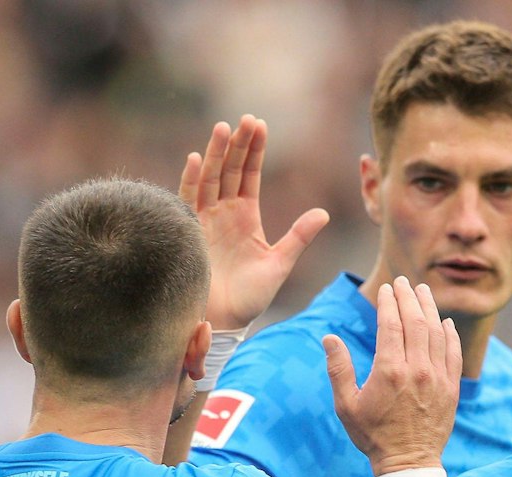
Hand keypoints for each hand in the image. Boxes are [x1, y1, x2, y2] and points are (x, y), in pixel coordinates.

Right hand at [179, 115, 328, 333]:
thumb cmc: (251, 298)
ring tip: (223, 128)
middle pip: (229, 170)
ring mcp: (204, 221)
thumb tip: (324, 212)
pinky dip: (190, 180)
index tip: (259, 124)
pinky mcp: (188, 232)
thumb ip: (299, 237)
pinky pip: (187, 201)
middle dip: (237, 144)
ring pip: (209, 179)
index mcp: (246, 217)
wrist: (224, 322)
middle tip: (246, 119)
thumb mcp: (279, 265)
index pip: (249, 175)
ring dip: (215, 154)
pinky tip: (194, 159)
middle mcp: (224, 214)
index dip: (254, 150)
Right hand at [325, 278, 462, 474]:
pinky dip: (449, 334)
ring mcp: (437, 378)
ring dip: (429, 308)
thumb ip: (338, 369)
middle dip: (409, 297)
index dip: (389, 302)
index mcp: (389, 370)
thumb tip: (329, 337)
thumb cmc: (372, 435)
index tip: (386, 288)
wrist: (408, 462)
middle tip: (403, 281)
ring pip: (436, 332)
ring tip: (423, 292)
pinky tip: (444, 322)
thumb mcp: (346, 404)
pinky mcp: (451, 388)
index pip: (391, 324)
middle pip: (416, 321)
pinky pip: (453, 353)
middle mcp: (417, 369)